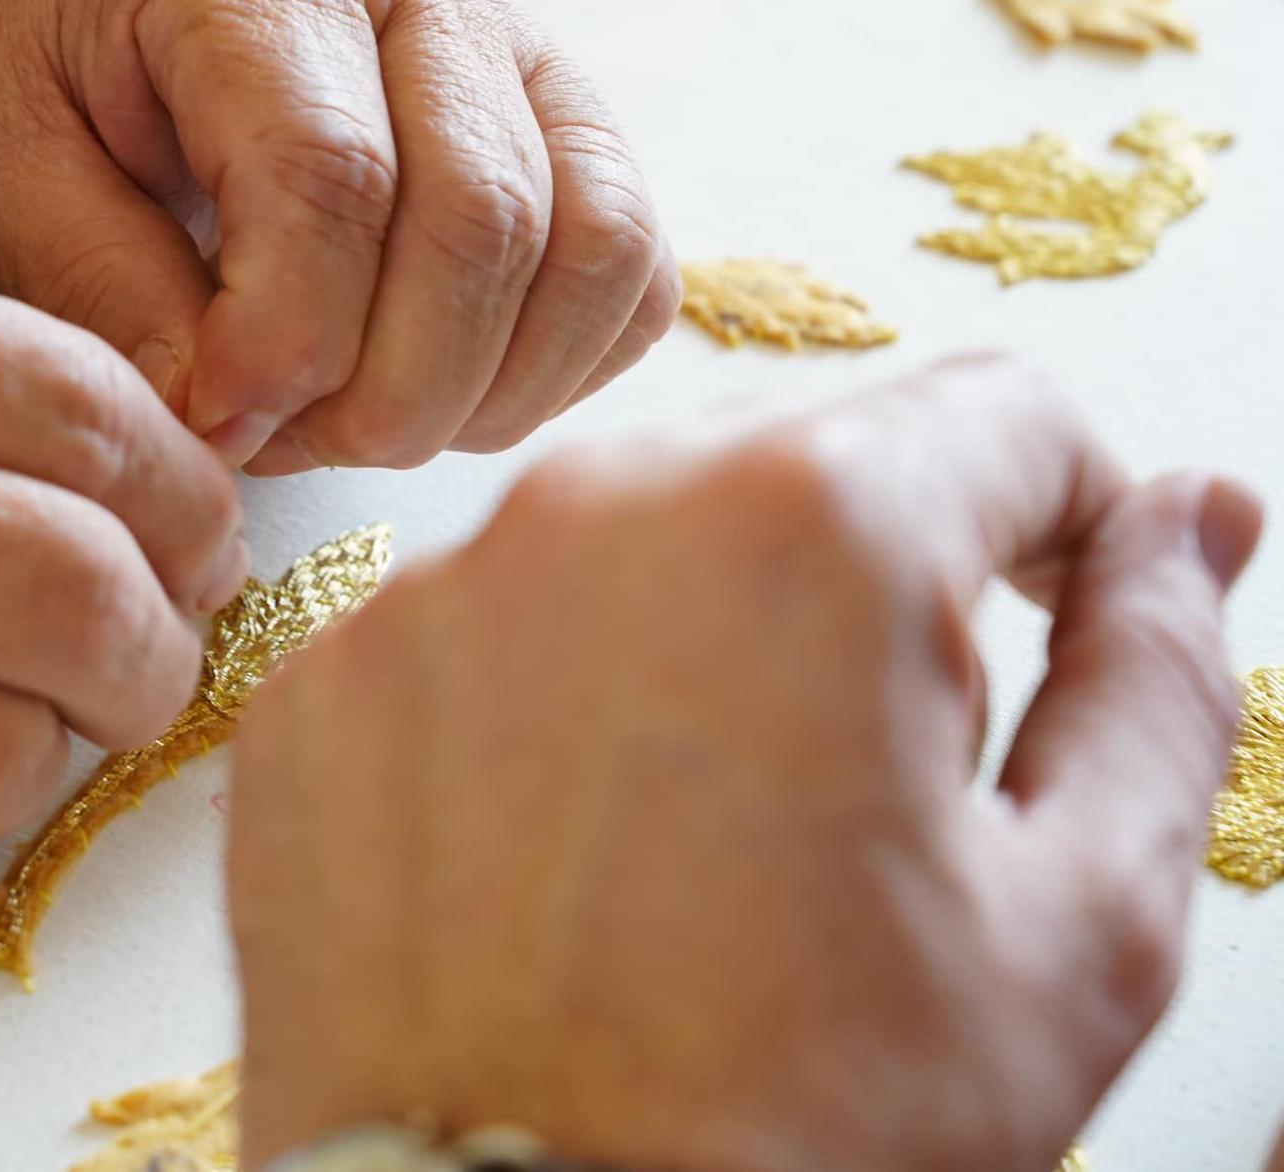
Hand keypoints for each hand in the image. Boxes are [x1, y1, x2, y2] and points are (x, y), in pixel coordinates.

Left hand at [0, 0, 678, 475]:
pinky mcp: (575, 120)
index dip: (288, 338)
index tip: (221, 424)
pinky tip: (447, 391)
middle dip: (388, 393)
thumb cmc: (66, 72)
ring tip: (361, 424)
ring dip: (484, 393)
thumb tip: (222, 426)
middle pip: (481, 221)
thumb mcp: (6, 160)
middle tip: (286, 442)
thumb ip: (101, 286)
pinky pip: (631, 267)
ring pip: (588, 247)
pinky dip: (557, 368)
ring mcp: (522, 48)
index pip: (330, 172)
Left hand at [229, 356, 1261, 1170]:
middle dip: (883, 569)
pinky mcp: (322, 690)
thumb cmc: (799, 1132)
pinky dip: (545, 691)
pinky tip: (574, 844)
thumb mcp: (1078, 918)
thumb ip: (1156, 674)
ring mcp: (428, 596)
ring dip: (708, 622)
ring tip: (723, 823)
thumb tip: (1189, 521)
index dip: (1069, 517)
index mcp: (807, 527)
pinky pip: (478, 622)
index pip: (1001, 413)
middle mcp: (590, 509)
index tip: (1056, 609)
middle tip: (885, 767)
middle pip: (807, 446)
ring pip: (634, 528)